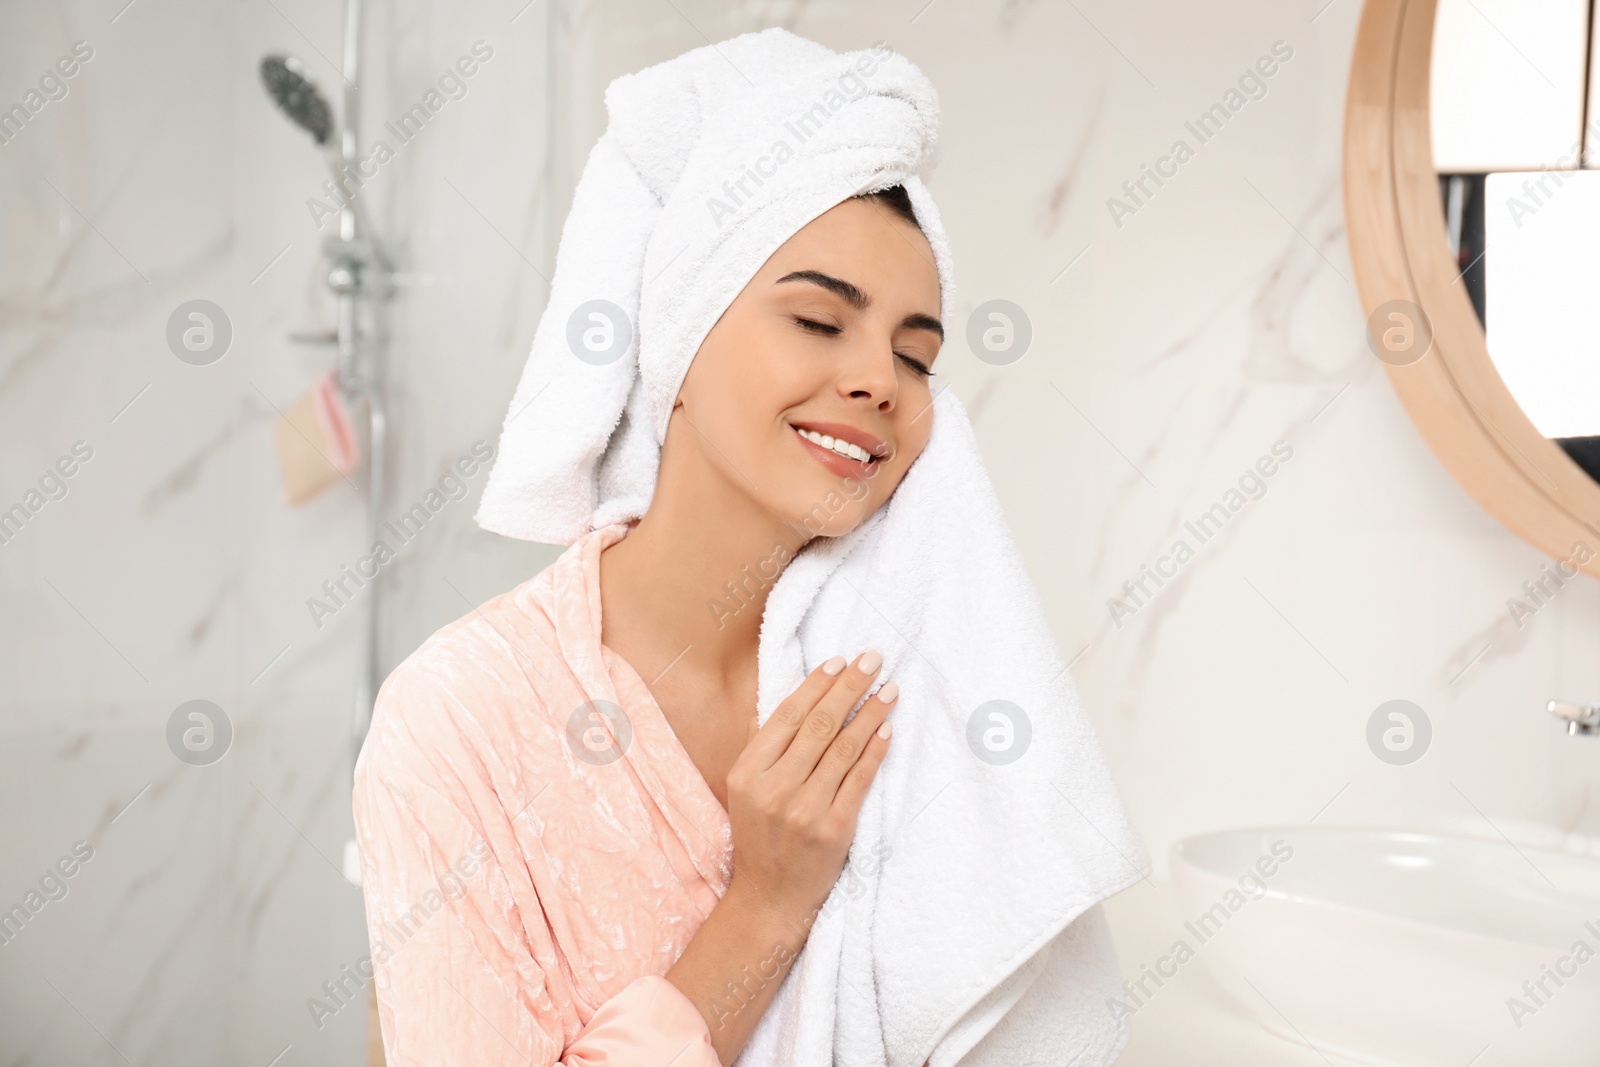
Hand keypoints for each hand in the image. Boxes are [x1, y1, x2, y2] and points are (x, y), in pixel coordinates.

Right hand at [723, 650, 896, 922]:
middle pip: (819, 725)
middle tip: (873, 659)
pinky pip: (860, 780)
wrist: (770, 900)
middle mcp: (773, 788)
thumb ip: (764, 747)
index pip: (787, 716)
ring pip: (844, 748)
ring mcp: (805, 810)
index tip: (840, 660)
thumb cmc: (761, 839)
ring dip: (871, 712)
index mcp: (747, 773)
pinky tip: (888, 729)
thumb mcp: (745, 790)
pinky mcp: (834, 829)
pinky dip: (876, 751)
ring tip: (890, 689)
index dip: (816, 685)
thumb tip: (791, 697)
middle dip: (850, 687)